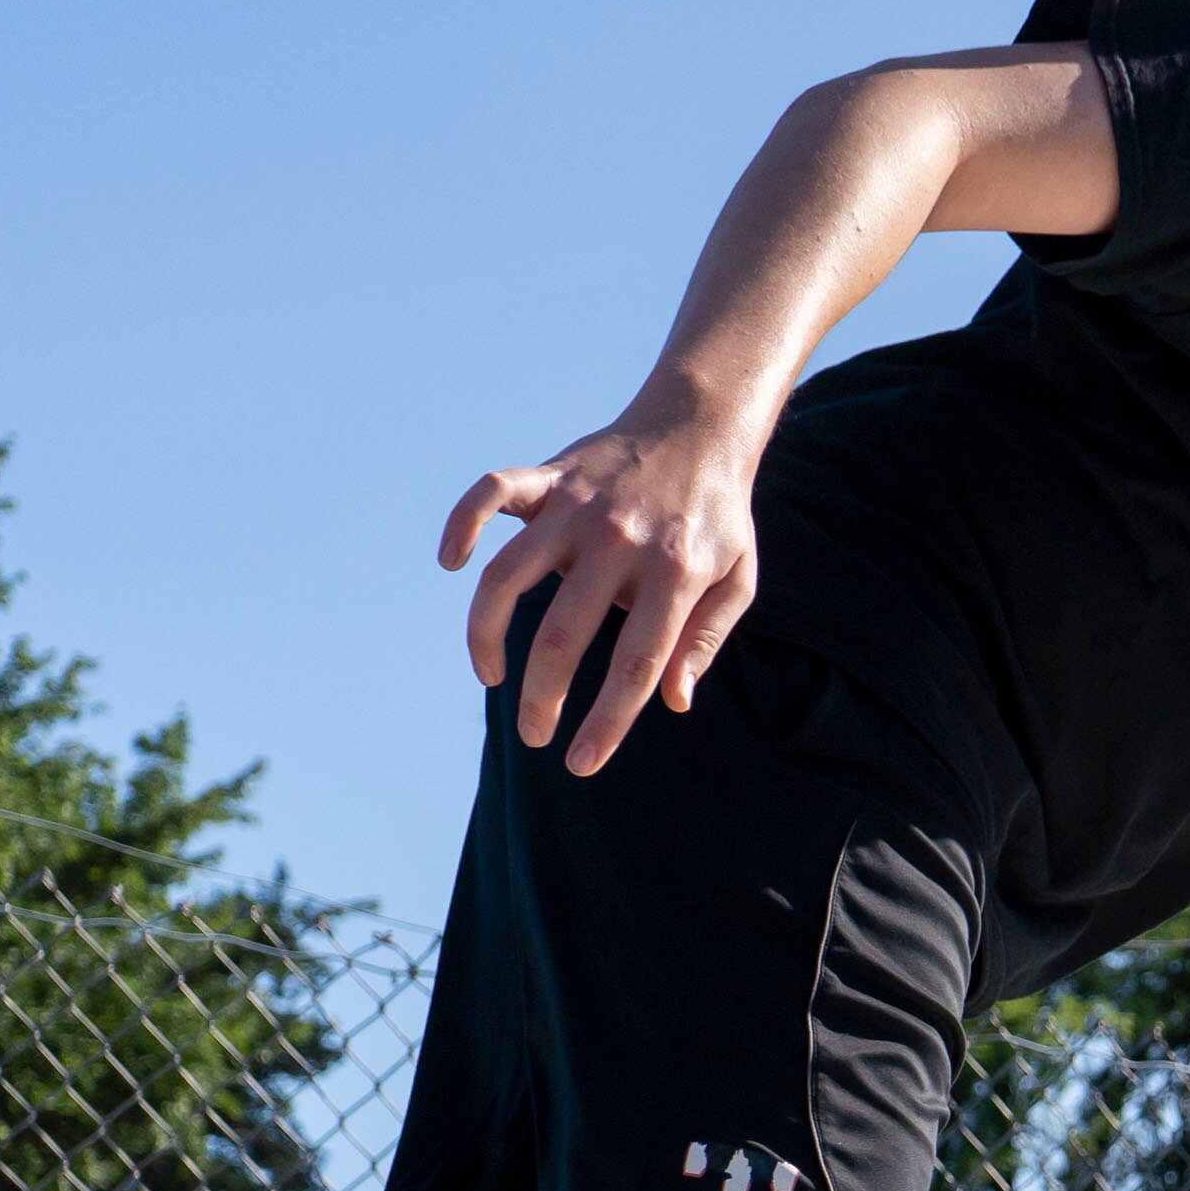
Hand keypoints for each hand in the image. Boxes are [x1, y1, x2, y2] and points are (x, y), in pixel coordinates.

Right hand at [439, 396, 765, 775]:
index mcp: (675, 574)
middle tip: (533, 734)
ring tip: (491, 676)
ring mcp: (577, 507)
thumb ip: (705, 640)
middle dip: (541, 698)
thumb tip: (673, 701)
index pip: (635, 666)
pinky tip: (452, 563)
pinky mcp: (548, 478)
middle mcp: (619, 541)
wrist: (700, 426)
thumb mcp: (737, 580)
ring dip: (486, 633)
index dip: (606, 723)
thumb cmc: (719, 517)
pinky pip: (490, 494)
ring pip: (507, 576)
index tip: (581, 764)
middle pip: (564, 634)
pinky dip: (462, 524)